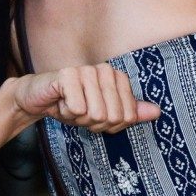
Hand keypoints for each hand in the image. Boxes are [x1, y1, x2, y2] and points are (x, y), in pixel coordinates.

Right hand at [13, 64, 160, 132]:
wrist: (37, 98)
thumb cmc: (71, 104)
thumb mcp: (104, 113)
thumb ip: (130, 112)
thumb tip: (157, 112)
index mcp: (117, 77)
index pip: (127, 116)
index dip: (109, 125)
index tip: (93, 114)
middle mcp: (104, 70)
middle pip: (112, 116)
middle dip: (93, 123)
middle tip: (79, 111)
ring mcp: (85, 70)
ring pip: (95, 114)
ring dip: (78, 118)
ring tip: (70, 106)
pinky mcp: (67, 74)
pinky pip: (78, 108)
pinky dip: (66, 113)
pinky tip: (60, 102)